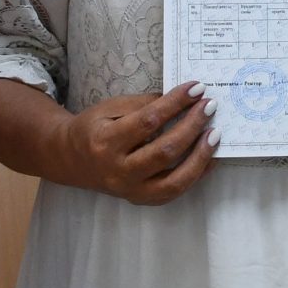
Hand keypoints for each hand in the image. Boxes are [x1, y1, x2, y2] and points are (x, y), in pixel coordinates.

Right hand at [57, 82, 219, 204]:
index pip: (148, 122)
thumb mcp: (110, 108)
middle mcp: (118, 171)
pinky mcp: (141, 200)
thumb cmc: (93, 128)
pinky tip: (210, 158)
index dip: (175, 104)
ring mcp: (130, 190)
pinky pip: (174, 192)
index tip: (196, 88)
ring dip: (200, 156)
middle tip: (210, 106)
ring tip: (215, 134)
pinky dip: (196, 175)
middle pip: (164, 151)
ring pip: (174, 180)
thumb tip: (182, 99)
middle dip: (192, 126)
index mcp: (106, 142)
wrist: (72, 160)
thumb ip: (144, 104)